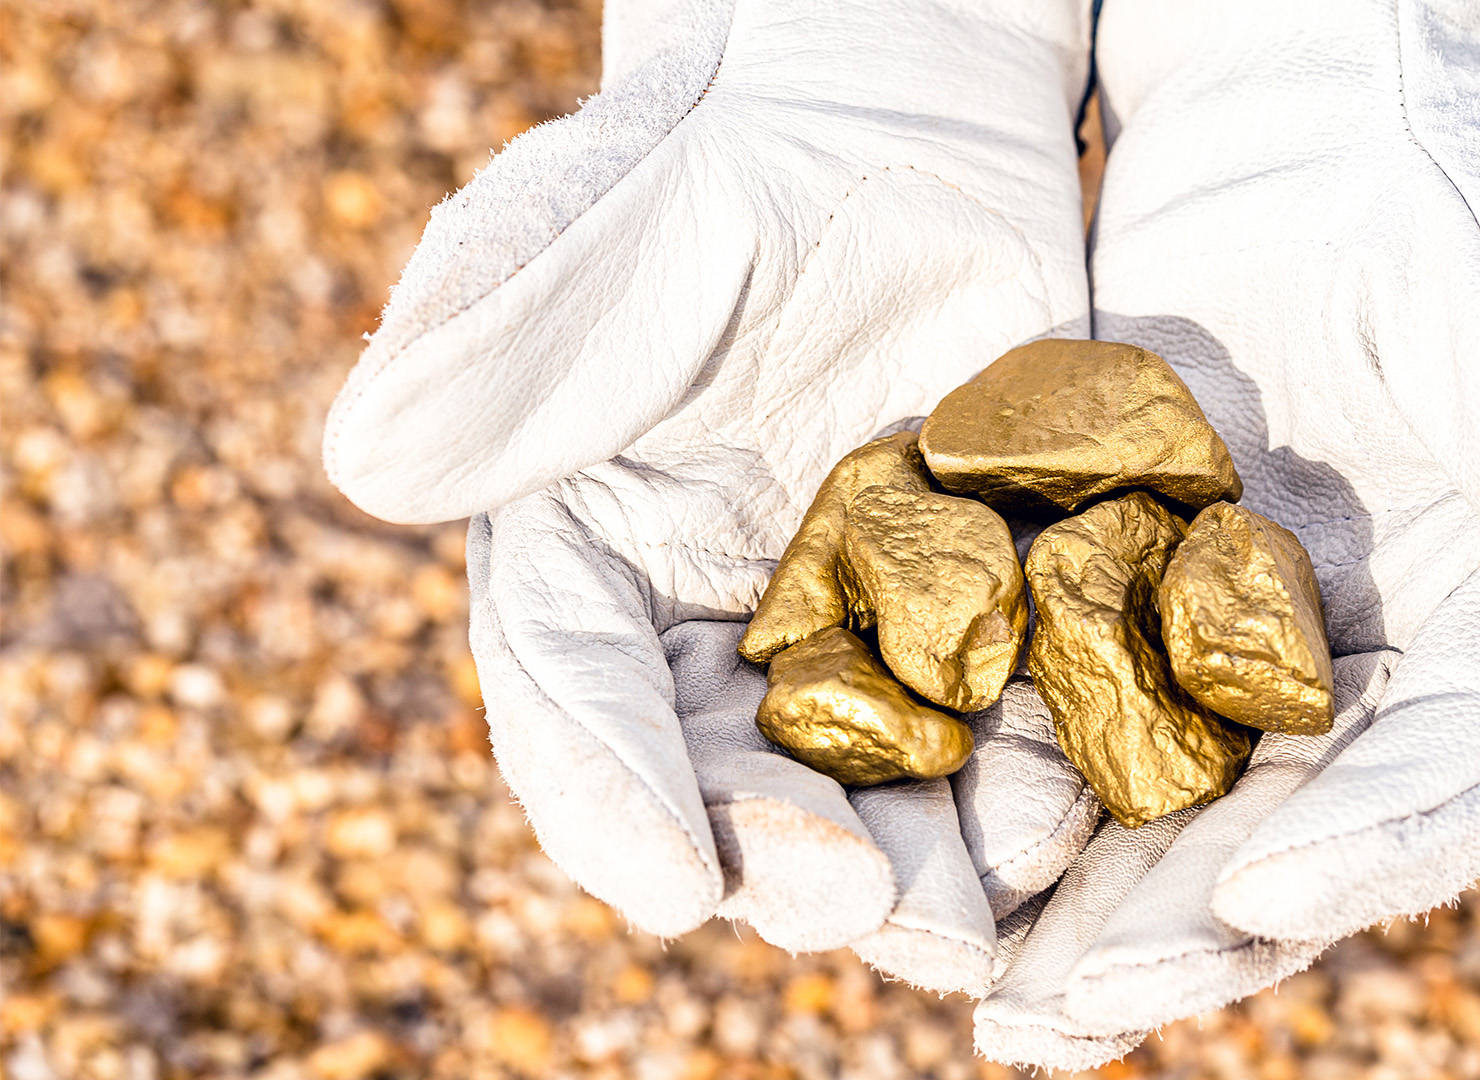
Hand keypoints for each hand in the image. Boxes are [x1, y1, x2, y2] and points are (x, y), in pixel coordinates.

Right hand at [324, 0, 1100, 994]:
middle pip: (731, 773)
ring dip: (919, 853)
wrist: (897, 122)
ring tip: (968, 919)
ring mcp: (850, 628)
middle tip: (854, 906)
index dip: (614, 796)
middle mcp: (707, 624)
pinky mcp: (976, 607)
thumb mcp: (614, 229)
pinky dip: (1035, 765)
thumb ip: (505, 342)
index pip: (575, 694)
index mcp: (585, 557)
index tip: (669, 883)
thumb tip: (370, 465)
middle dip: (786, 852)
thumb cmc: (727, 155)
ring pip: (872, 772)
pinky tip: (1073, 809)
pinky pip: (1004, 710)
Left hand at [974, 0, 1479, 1065]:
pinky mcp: (1126, 610)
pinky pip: (1068, 728)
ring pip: (1169, 820)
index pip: (1445, 774)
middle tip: (1069, 1010)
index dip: (1369, 848)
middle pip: (1290, 842)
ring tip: (995, 1005)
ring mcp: (1239, 658)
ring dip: (1082, 918)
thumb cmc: (1433, 206)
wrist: (1304, 135)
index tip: (1261, 898)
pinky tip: (933, 862)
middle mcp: (1365, 678)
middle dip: (1185, 933)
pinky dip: (1009, 801)